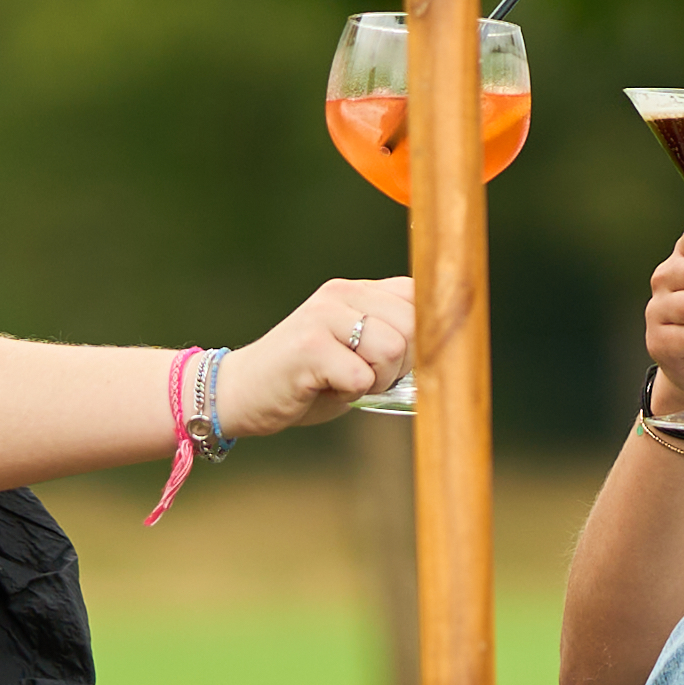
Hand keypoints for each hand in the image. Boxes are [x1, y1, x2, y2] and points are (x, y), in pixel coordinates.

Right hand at [220, 274, 424, 437]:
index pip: (417, 296)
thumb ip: (390, 339)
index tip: (399, 362)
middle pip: (412, 325)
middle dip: (401, 364)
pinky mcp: (309, 346)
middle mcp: (340, 294)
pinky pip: (361, 376)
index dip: (420, 337)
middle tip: (366, 377)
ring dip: (376, 381)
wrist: (240, 394)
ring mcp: (323, 317)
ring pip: (391, 349)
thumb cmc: (307, 381)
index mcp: (356, 290)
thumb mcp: (354, 350)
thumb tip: (443, 352)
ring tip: (345, 382)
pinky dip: (351, 394)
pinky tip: (326, 388)